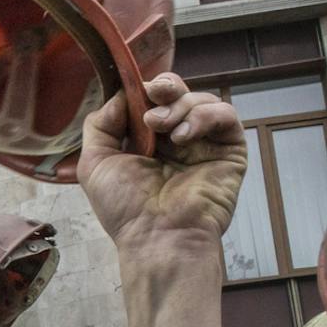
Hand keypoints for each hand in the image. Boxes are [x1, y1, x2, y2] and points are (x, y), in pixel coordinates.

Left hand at [80, 75, 244, 326]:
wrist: (157, 237)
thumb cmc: (125, 208)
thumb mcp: (95, 162)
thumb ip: (101, 124)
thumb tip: (122, 95)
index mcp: (148, 141)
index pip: (154, 100)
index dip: (147, 89)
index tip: (138, 90)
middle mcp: (178, 138)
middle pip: (180, 94)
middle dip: (166, 88)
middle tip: (153, 98)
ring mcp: (206, 143)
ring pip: (202, 99)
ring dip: (180, 106)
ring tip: (160, 128)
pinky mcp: (230, 150)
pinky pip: (226, 115)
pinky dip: (203, 116)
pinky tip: (182, 137)